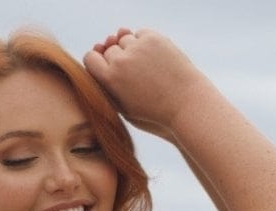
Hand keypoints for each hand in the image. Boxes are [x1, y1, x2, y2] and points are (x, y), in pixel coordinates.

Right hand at [83, 29, 204, 137]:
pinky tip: (153, 59)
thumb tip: (98, 47)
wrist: (185, 104)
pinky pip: (140, 34)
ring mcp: (137, 47)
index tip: (108, 69)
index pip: (90, 57)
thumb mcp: (122, 104)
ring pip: (123, 39)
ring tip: (145, 68)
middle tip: (134, 75)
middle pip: (109, 49)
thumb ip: (106, 80)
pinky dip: (144, 44)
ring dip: (130, 49)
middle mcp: (121, 60)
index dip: (98, 62)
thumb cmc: (152, 110)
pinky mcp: (153, 38)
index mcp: (110, 79)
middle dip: (117, 58)